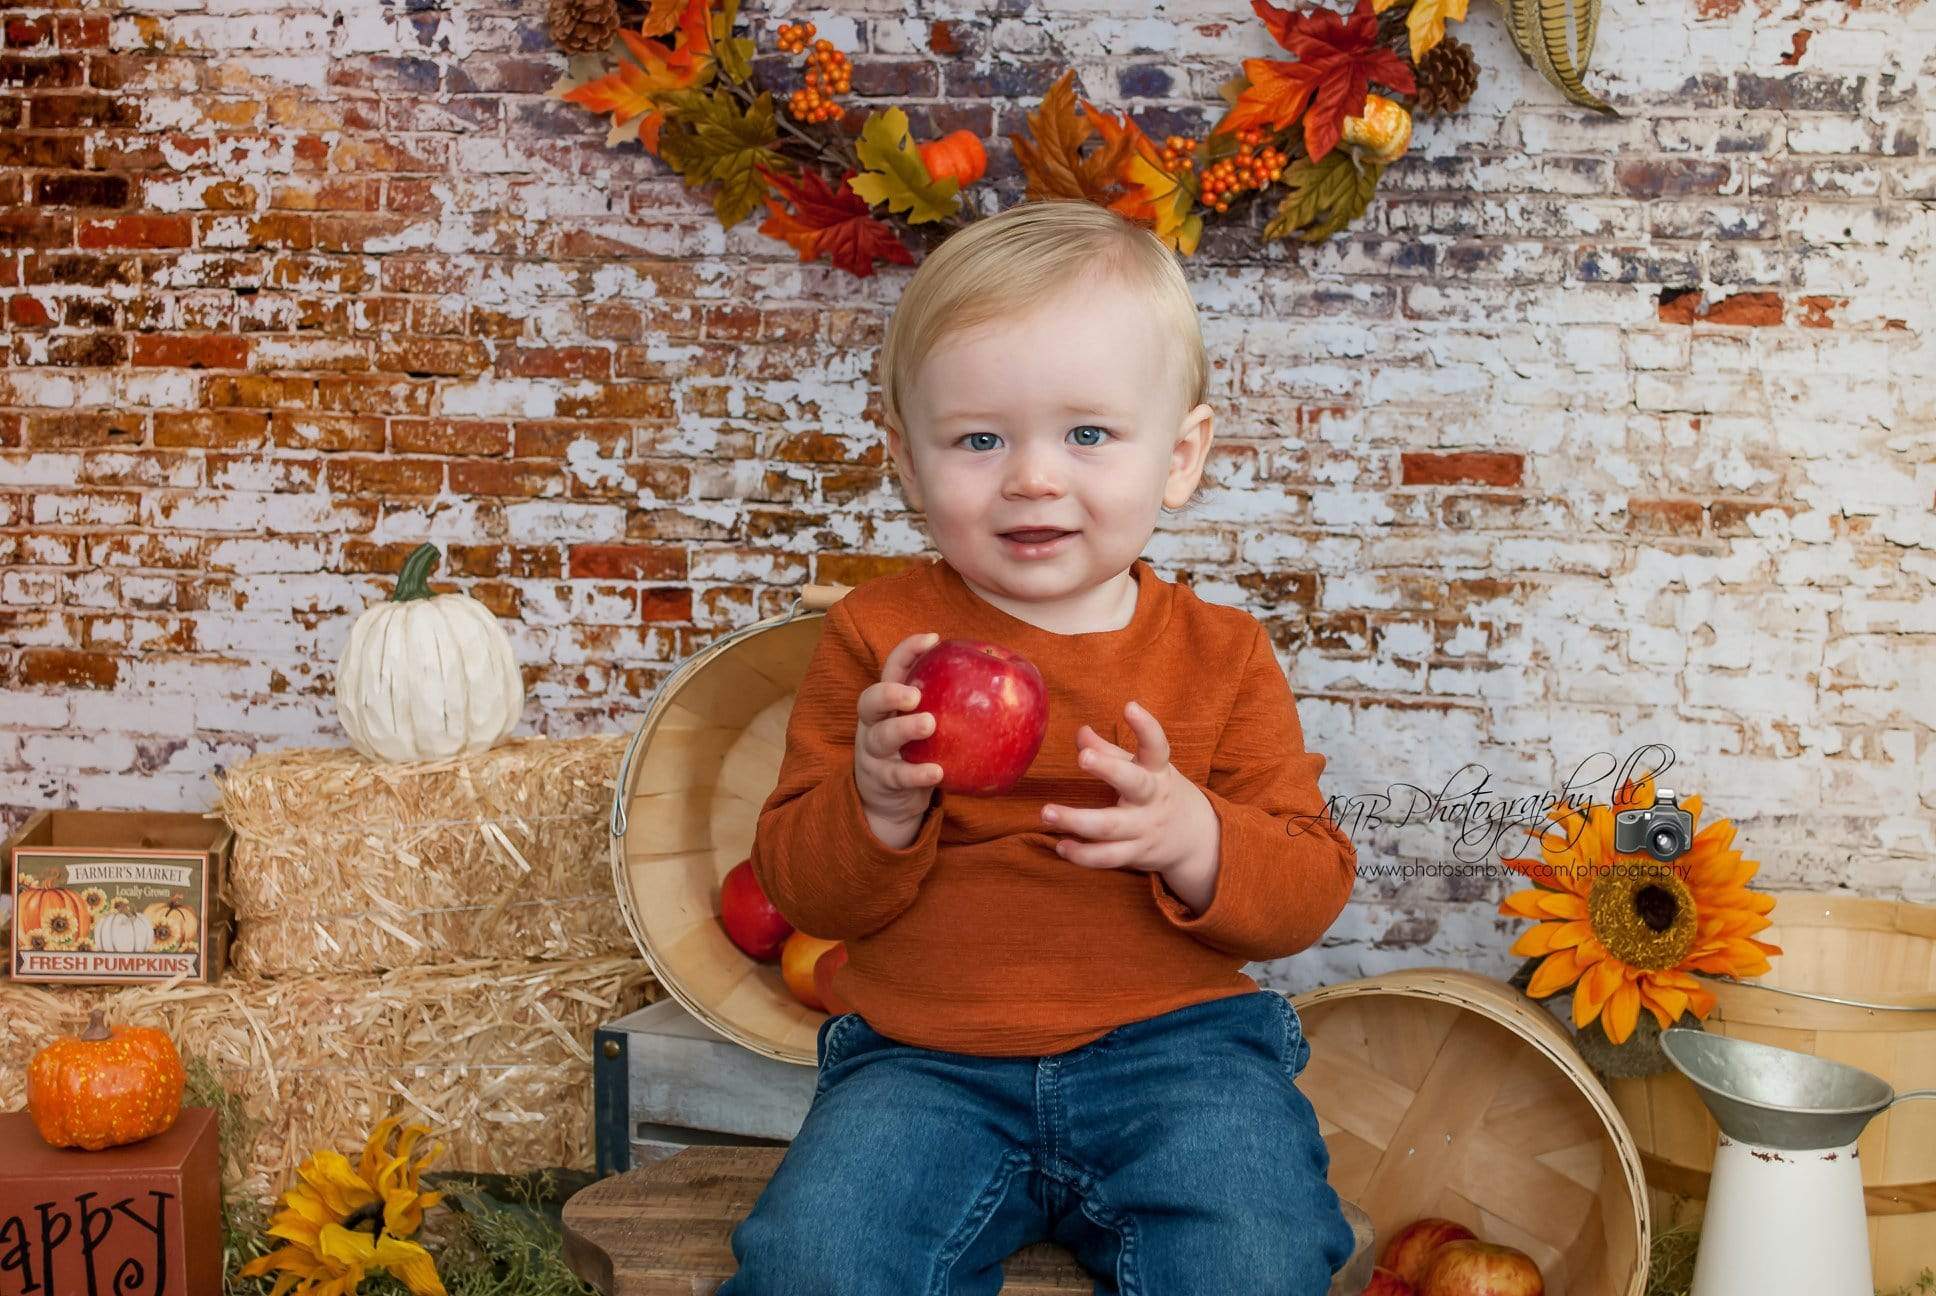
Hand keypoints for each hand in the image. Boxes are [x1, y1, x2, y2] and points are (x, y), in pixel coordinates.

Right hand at [853, 631, 944, 826]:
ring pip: (881, 737)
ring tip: (929, 725)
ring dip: (904, 729)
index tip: (933, 639)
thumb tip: (1012, 678)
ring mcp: (873, 753)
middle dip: (891, 692)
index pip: (891, 668)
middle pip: (870, 700)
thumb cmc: (919, 752)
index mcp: (888, 703)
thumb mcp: (929, 726)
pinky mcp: (881, 781)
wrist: (890, 802)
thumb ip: (953, 705)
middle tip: (916, 694)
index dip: (908, 651)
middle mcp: (874, 723)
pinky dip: (916, 774)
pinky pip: (897, 776)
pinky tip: (937, 772)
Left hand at [1039, 699, 1218, 878]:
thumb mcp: (1145, 768)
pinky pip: (1107, 857)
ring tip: (1046, 812)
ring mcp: (1144, 828)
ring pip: (1111, 827)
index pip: (1157, 746)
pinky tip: (1060, 846)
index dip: (1146, 727)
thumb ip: (1110, 751)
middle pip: (1134, 784)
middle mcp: (1152, 799)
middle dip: (1109, 769)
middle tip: (1083, 757)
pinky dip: (1082, 855)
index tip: (1130, 706)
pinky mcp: (1136, 854)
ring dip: (1077, 820)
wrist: (1196, 838)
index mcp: (1157, 771)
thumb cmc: (1158, 791)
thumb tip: (1080, 732)